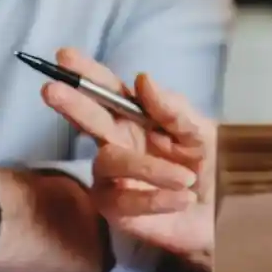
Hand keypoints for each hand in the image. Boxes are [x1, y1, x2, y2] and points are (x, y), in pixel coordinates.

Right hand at [40, 48, 214, 268]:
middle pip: (88, 119)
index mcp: (134, 117)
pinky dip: (157, 198)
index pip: (107, 91)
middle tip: (52, 90)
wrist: (219, 215)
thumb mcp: (200, 133)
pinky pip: (124, 200)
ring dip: (148, 168)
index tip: (65, 56)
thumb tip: (143, 79)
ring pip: (110, 161)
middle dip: (72, 103)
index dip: (86, 74)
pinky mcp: (113, 208)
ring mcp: (110, 176)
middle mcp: (116, 142)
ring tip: (186, 179)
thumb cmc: (205, 167)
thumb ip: (173, 109)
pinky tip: (182, 198)